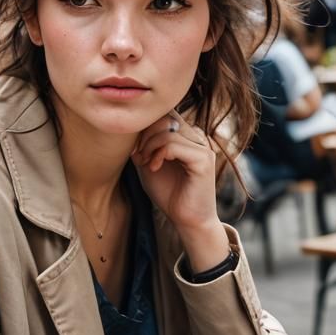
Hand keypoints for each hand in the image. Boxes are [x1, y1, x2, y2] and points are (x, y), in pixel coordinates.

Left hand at [132, 113, 228, 268]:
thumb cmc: (169, 193)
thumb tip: (132, 128)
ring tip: (146, 163)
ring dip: (149, 146)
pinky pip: (174, 145)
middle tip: (139, 156)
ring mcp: (203, 146)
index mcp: (187, 135)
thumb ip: (143, 144)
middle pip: (166, 116)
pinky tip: (154, 168)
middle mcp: (197, 136)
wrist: (187, 220)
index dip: (145, 126)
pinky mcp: (203, 160)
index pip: (165, 113)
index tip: (136, 149)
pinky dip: (159, 154)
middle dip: (145, 135)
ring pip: (168, 131)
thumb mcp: (148, 164)